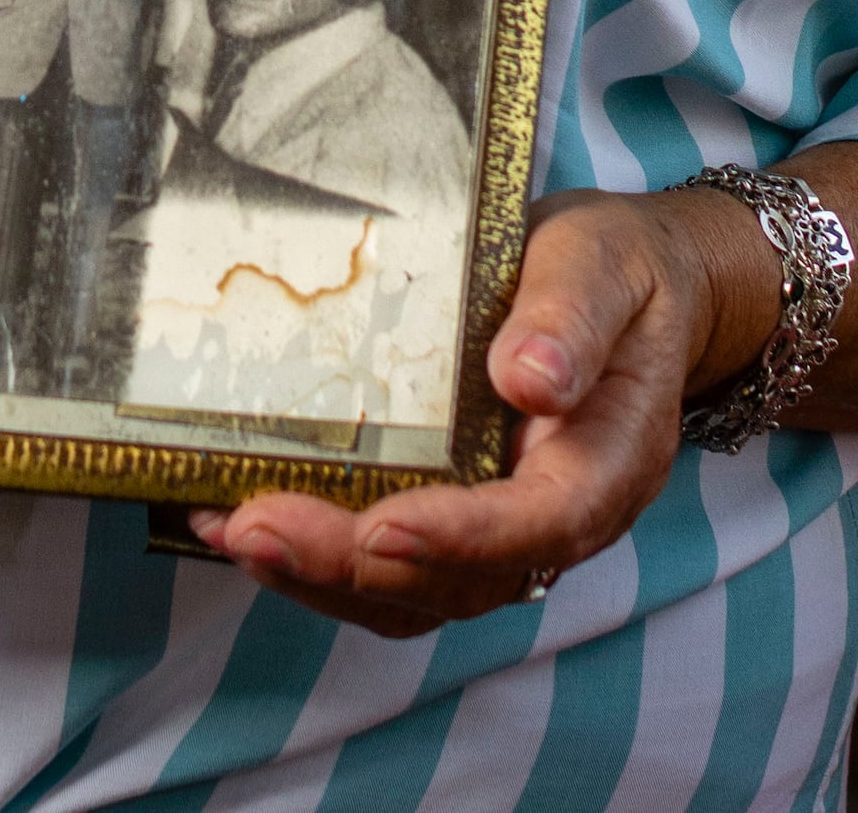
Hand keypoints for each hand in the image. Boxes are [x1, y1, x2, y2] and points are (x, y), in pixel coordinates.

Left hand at [186, 187, 780, 636]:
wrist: (626, 285)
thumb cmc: (618, 273)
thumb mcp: (606, 266)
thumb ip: (573, 321)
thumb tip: (531, 383)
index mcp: (607, 463)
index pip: (540, 524)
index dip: (461, 537)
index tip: (382, 525)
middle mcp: (555, 518)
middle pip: (458, 579)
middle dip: (351, 564)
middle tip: (255, 526)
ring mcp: (501, 529)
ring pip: (413, 592)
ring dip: (319, 576)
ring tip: (231, 531)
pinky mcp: (452, 513)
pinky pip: (388, 564)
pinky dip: (316, 558)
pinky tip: (237, 516)